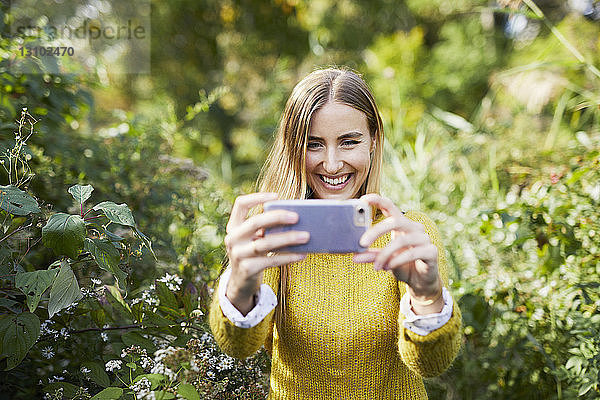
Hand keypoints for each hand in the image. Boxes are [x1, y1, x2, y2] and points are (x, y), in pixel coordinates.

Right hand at [224, 192, 308, 314]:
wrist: (241, 282)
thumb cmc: (254, 254)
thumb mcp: (254, 239)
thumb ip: (266, 228)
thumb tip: (297, 221)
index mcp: (234, 226)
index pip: (240, 204)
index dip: (257, 197)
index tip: (276, 196)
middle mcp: (232, 238)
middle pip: (255, 222)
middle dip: (277, 217)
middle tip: (297, 217)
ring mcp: (238, 254)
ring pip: (265, 243)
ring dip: (287, 238)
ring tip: (306, 236)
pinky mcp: (247, 269)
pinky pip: (271, 260)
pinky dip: (288, 257)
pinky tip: (302, 254)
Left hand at [353, 194, 441, 313]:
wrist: (420, 282)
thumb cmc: (402, 265)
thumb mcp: (384, 260)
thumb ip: (371, 255)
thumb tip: (354, 257)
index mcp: (401, 224)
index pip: (390, 206)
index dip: (377, 200)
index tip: (363, 199)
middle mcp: (414, 228)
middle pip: (395, 221)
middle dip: (376, 231)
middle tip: (362, 243)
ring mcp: (424, 239)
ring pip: (401, 240)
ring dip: (385, 254)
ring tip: (377, 266)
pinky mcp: (431, 252)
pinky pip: (412, 253)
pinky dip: (397, 261)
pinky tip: (389, 267)